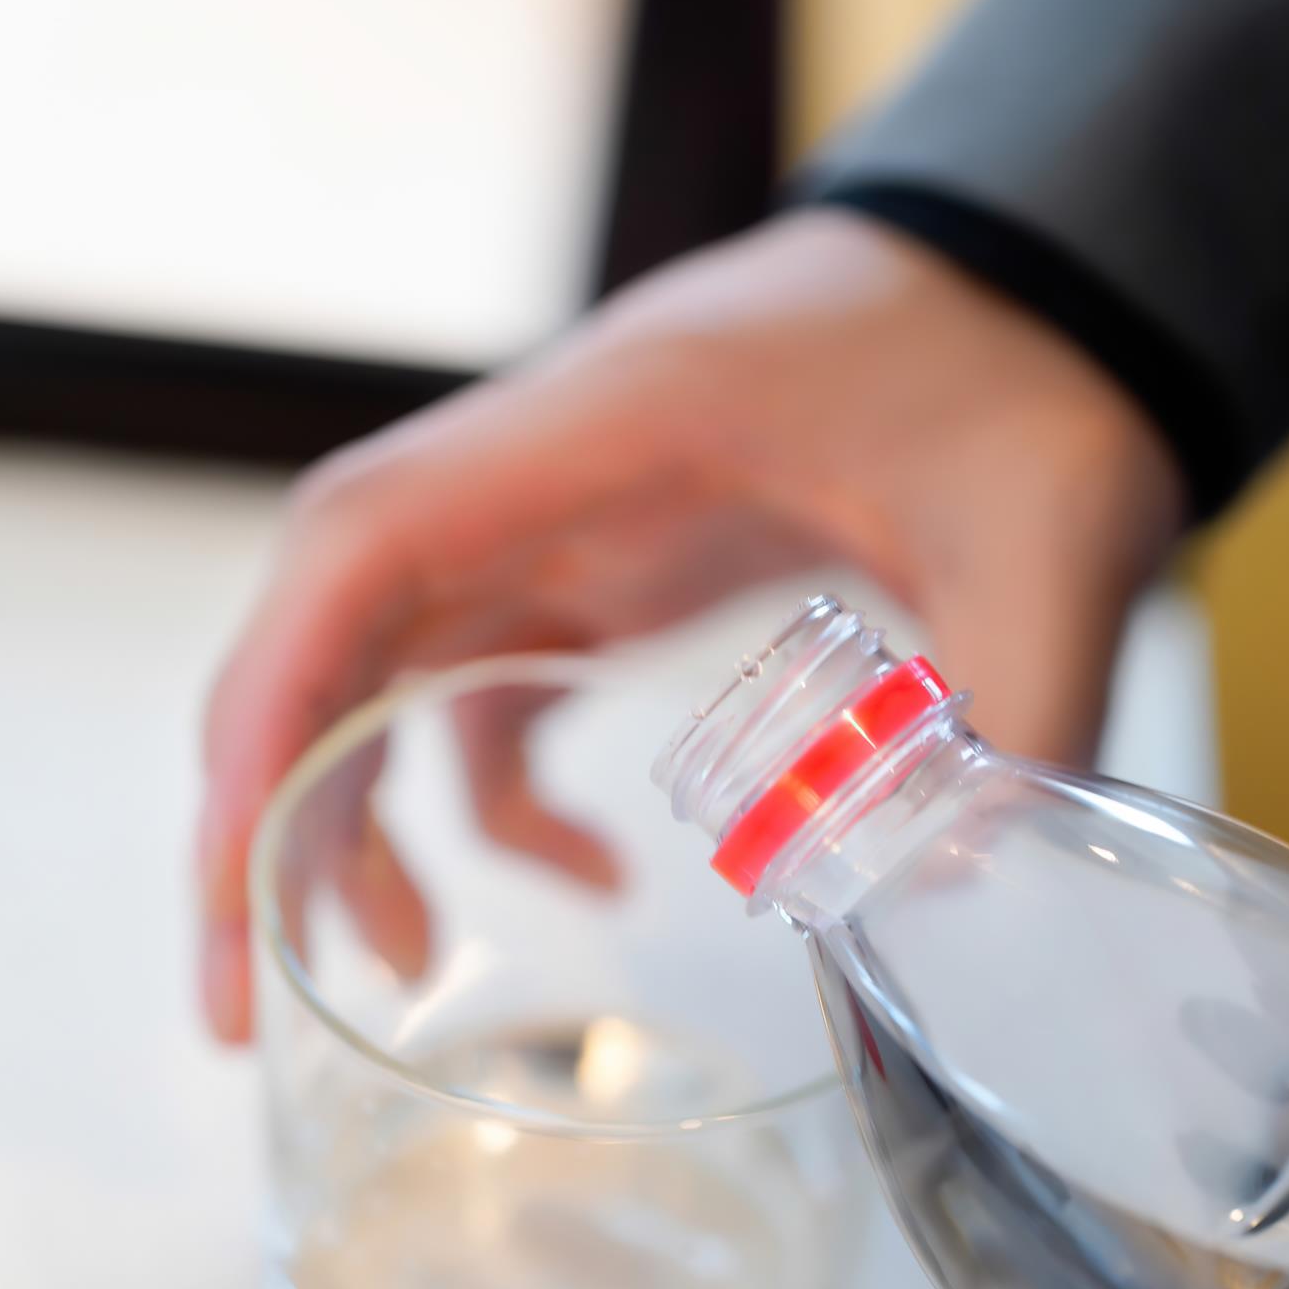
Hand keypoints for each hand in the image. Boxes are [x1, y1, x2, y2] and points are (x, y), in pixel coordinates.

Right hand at [198, 208, 1183, 1038]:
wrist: (1040, 290)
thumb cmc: (1026, 372)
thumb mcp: (1053, 534)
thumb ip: (1016, 704)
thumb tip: (943, 905)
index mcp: (607, 429)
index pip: (364, 546)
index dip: (270, 707)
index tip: (235, 870)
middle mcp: (540, 476)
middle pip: (326, 634)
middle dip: (265, 815)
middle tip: (244, 998)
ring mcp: (557, 526)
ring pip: (383, 678)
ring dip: (357, 827)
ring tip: (403, 972)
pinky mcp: (599, 574)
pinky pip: (490, 698)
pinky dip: (499, 803)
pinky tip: (590, 881)